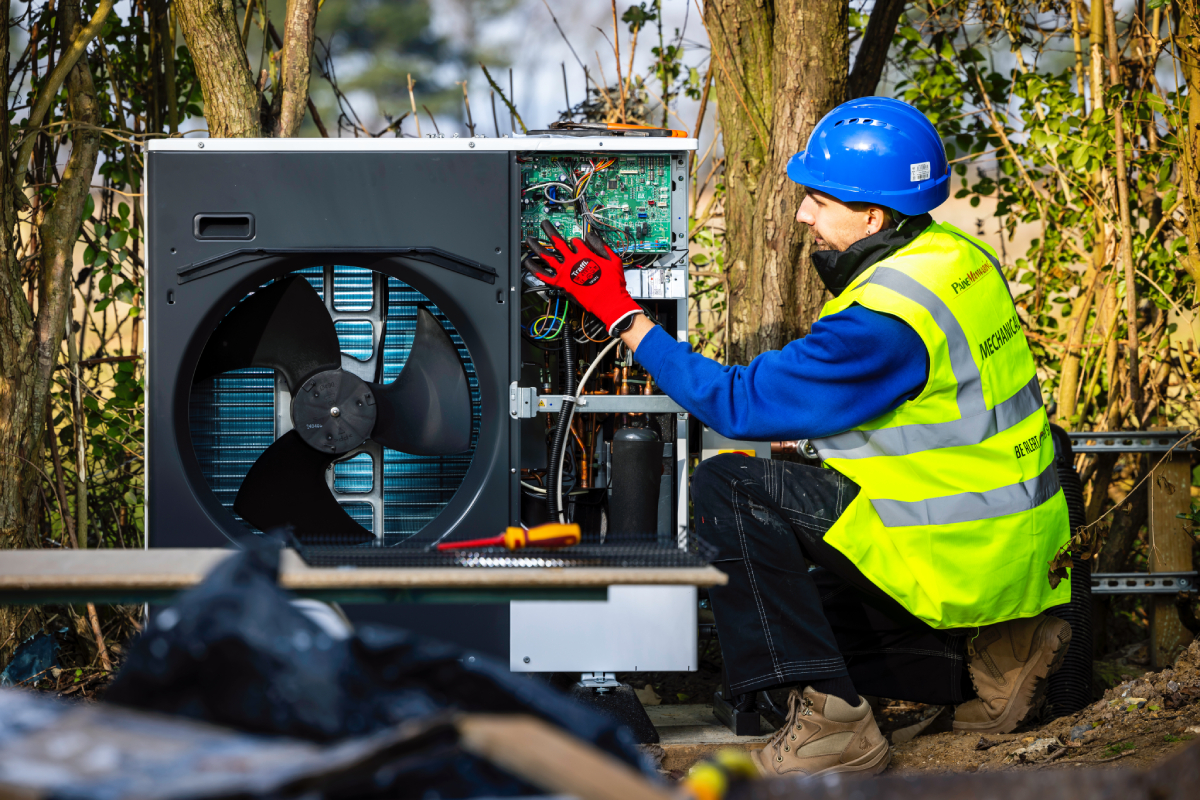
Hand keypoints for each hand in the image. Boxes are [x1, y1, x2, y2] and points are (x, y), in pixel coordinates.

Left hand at [523, 220, 641, 334]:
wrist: (609, 302)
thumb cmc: (613, 284)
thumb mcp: (613, 260)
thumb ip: (601, 246)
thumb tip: (591, 236)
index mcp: (585, 253)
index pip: (575, 241)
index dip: (575, 241)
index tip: (575, 243)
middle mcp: (573, 261)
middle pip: (557, 242)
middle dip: (549, 231)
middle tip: (544, 224)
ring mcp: (565, 272)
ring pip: (547, 256)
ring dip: (538, 247)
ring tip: (530, 240)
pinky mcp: (562, 284)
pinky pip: (545, 277)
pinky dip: (535, 270)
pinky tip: (528, 264)